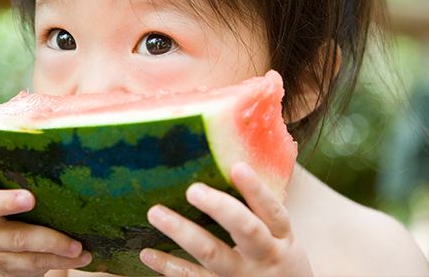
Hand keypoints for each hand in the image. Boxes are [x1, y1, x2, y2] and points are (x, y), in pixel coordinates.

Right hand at [0, 167, 91, 276]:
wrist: (14, 247)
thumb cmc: (24, 200)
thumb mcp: (20, 186)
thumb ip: (30, 172)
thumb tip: (66, 154)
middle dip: (6, 202)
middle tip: (30, 199)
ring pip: (18, 240)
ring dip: (52, 242)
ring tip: (77, 245)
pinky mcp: (8, 264)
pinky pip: (34, 262)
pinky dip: (60, 258)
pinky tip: (82, 255)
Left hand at [139, 162, 311, 276]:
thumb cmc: (276, 255)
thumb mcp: (279, 234)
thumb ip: (258, 207)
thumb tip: (230, 163)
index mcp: (280, 234)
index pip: (271, 208)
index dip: (256, 189)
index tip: (237, 167)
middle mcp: (264, 254)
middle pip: (246, 230)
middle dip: (220, 208)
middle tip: (193, 190)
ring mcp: (241, 275)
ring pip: (212, 253)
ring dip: (183, 232)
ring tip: (156, 213)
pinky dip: (169, 266)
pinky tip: (147, 253)